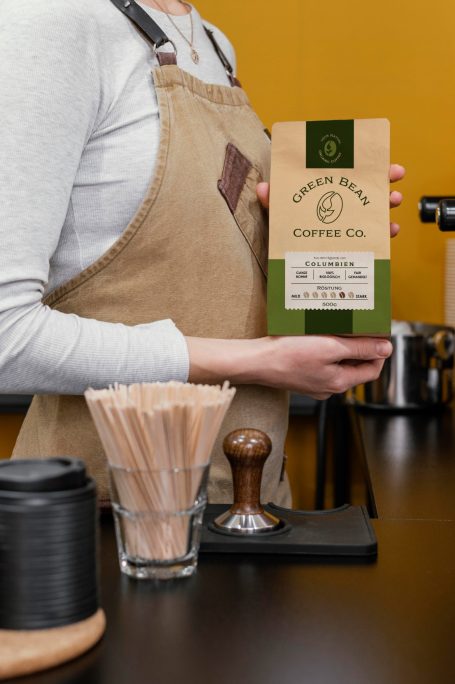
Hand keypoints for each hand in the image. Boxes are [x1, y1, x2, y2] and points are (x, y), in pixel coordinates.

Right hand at [185, 335, 391, 399]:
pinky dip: (324, 348)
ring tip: (336, 327)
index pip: (372, 370)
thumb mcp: (330, 347)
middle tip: (356, 325)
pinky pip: (321, 362)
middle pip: (355, 366)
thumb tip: (386, 349)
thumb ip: (360, 349)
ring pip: (337, 363)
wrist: (257, 362)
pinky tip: (317, 335)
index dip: (378, 351)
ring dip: (340, 345)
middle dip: (358, 346)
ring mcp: (314, 383)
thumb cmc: (289, 355)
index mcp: (339, 382)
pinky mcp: (302, 375)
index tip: (376, 333)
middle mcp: (328, 387)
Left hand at [256, 163, 405, 236]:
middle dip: (385, 180)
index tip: (383, 161)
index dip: (368, 164)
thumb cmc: (285, 233)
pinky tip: (390, 231)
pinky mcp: (355, 245)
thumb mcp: (279, 215)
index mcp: (326, 192)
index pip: (349, 172)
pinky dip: (385, 234)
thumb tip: (262, 188)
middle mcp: (341, 206)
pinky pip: (374, 238)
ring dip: (387, 205)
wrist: (290, 266)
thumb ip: (273, 202)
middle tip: (394, 176)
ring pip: (375, 211)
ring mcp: (350, 225)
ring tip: (393, 201)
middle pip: (368, 188)